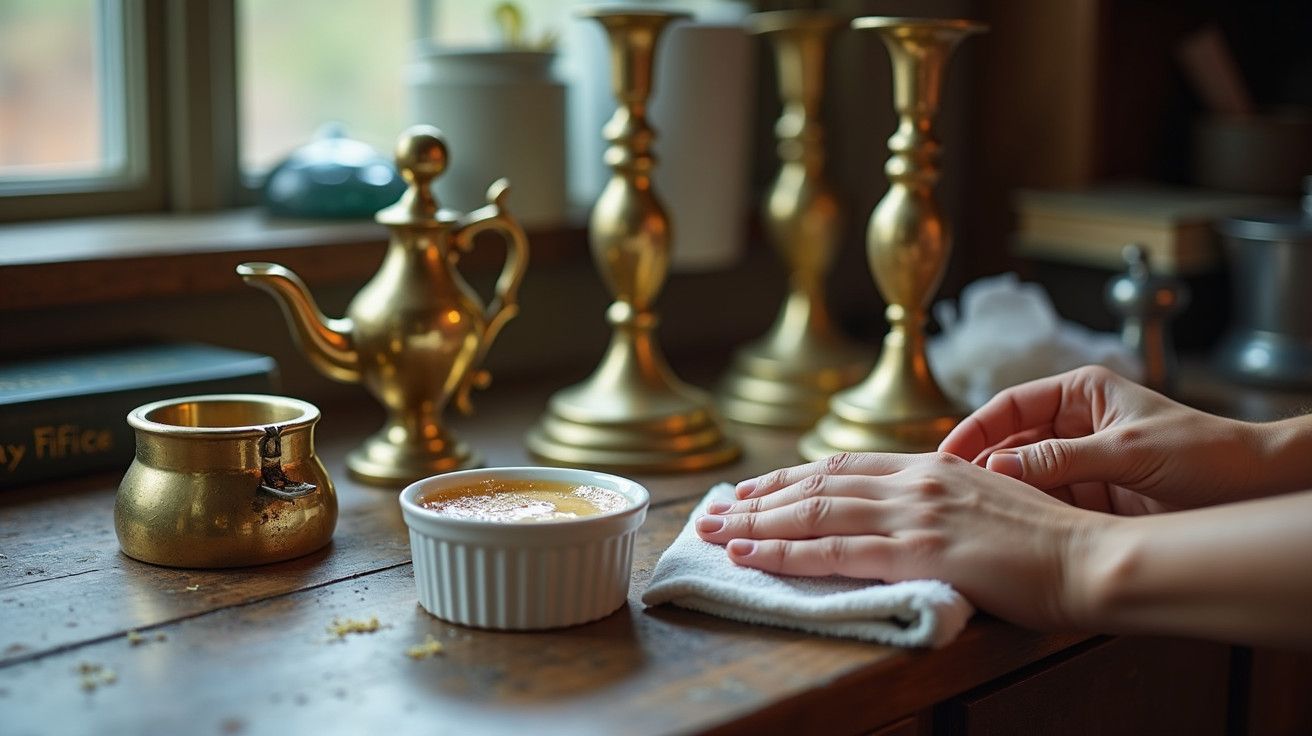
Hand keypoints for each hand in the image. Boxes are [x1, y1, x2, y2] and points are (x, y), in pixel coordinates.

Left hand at [697, 452, 1115, 630]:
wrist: (1092, 558)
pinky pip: (834, 551)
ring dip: (755, 523)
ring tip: (713, 531)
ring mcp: (915, 513)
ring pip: (813, 513)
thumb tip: (911, 509)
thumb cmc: (1053, 539)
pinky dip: (783, 553)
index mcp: (933, 464)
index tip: (753, 490)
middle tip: (714, 510)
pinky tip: (749, 555)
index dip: (790, 478)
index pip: (843, 466)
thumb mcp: (992, 499)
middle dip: (757, 499)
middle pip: (816, 484)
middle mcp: (915, 480)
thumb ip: (946, 498)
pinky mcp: (919, 551)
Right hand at [939, 365, 1262, 514]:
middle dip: (980, 465)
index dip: (974, 430)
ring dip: (1000, 495)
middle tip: (948, 493)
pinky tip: (1004, 530)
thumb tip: (996, 470)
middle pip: (1008, 442)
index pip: (1009, 406)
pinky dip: (1024, 516)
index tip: (945, 457)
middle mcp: (1074, 424)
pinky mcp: (1089, 497)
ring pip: (1022, 476)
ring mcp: (1079, 462)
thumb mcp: (1127, 452)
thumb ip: (1060, 460)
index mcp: (1081, 393)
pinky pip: (1044, 503)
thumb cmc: (1205, 455)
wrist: (1254, 491)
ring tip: (969, 515)